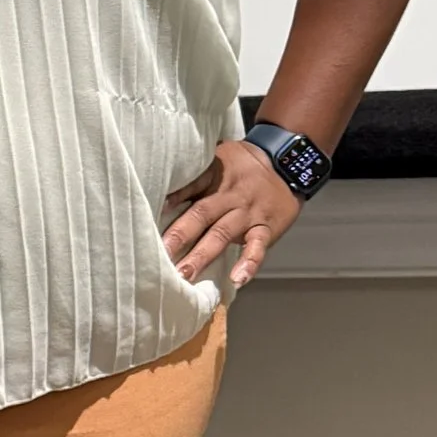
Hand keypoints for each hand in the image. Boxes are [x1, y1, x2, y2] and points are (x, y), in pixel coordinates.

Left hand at [162, 137, 302, 289]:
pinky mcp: (266, 227)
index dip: (171, 200)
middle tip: (159, 256)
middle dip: (178, 237)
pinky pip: (258, 246)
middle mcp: (229, 195)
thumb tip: (157, 188)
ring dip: (202, 256)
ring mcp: (248, 212)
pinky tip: (237, 279)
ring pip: (222, 234)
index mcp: (213, 176)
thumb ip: (192, 173)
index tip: (149, 216)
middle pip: (200, 215)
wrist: (287, 163)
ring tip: (185, 275)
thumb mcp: (217, 157)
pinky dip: (249, 263)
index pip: (189, 186)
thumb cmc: (242, 164)